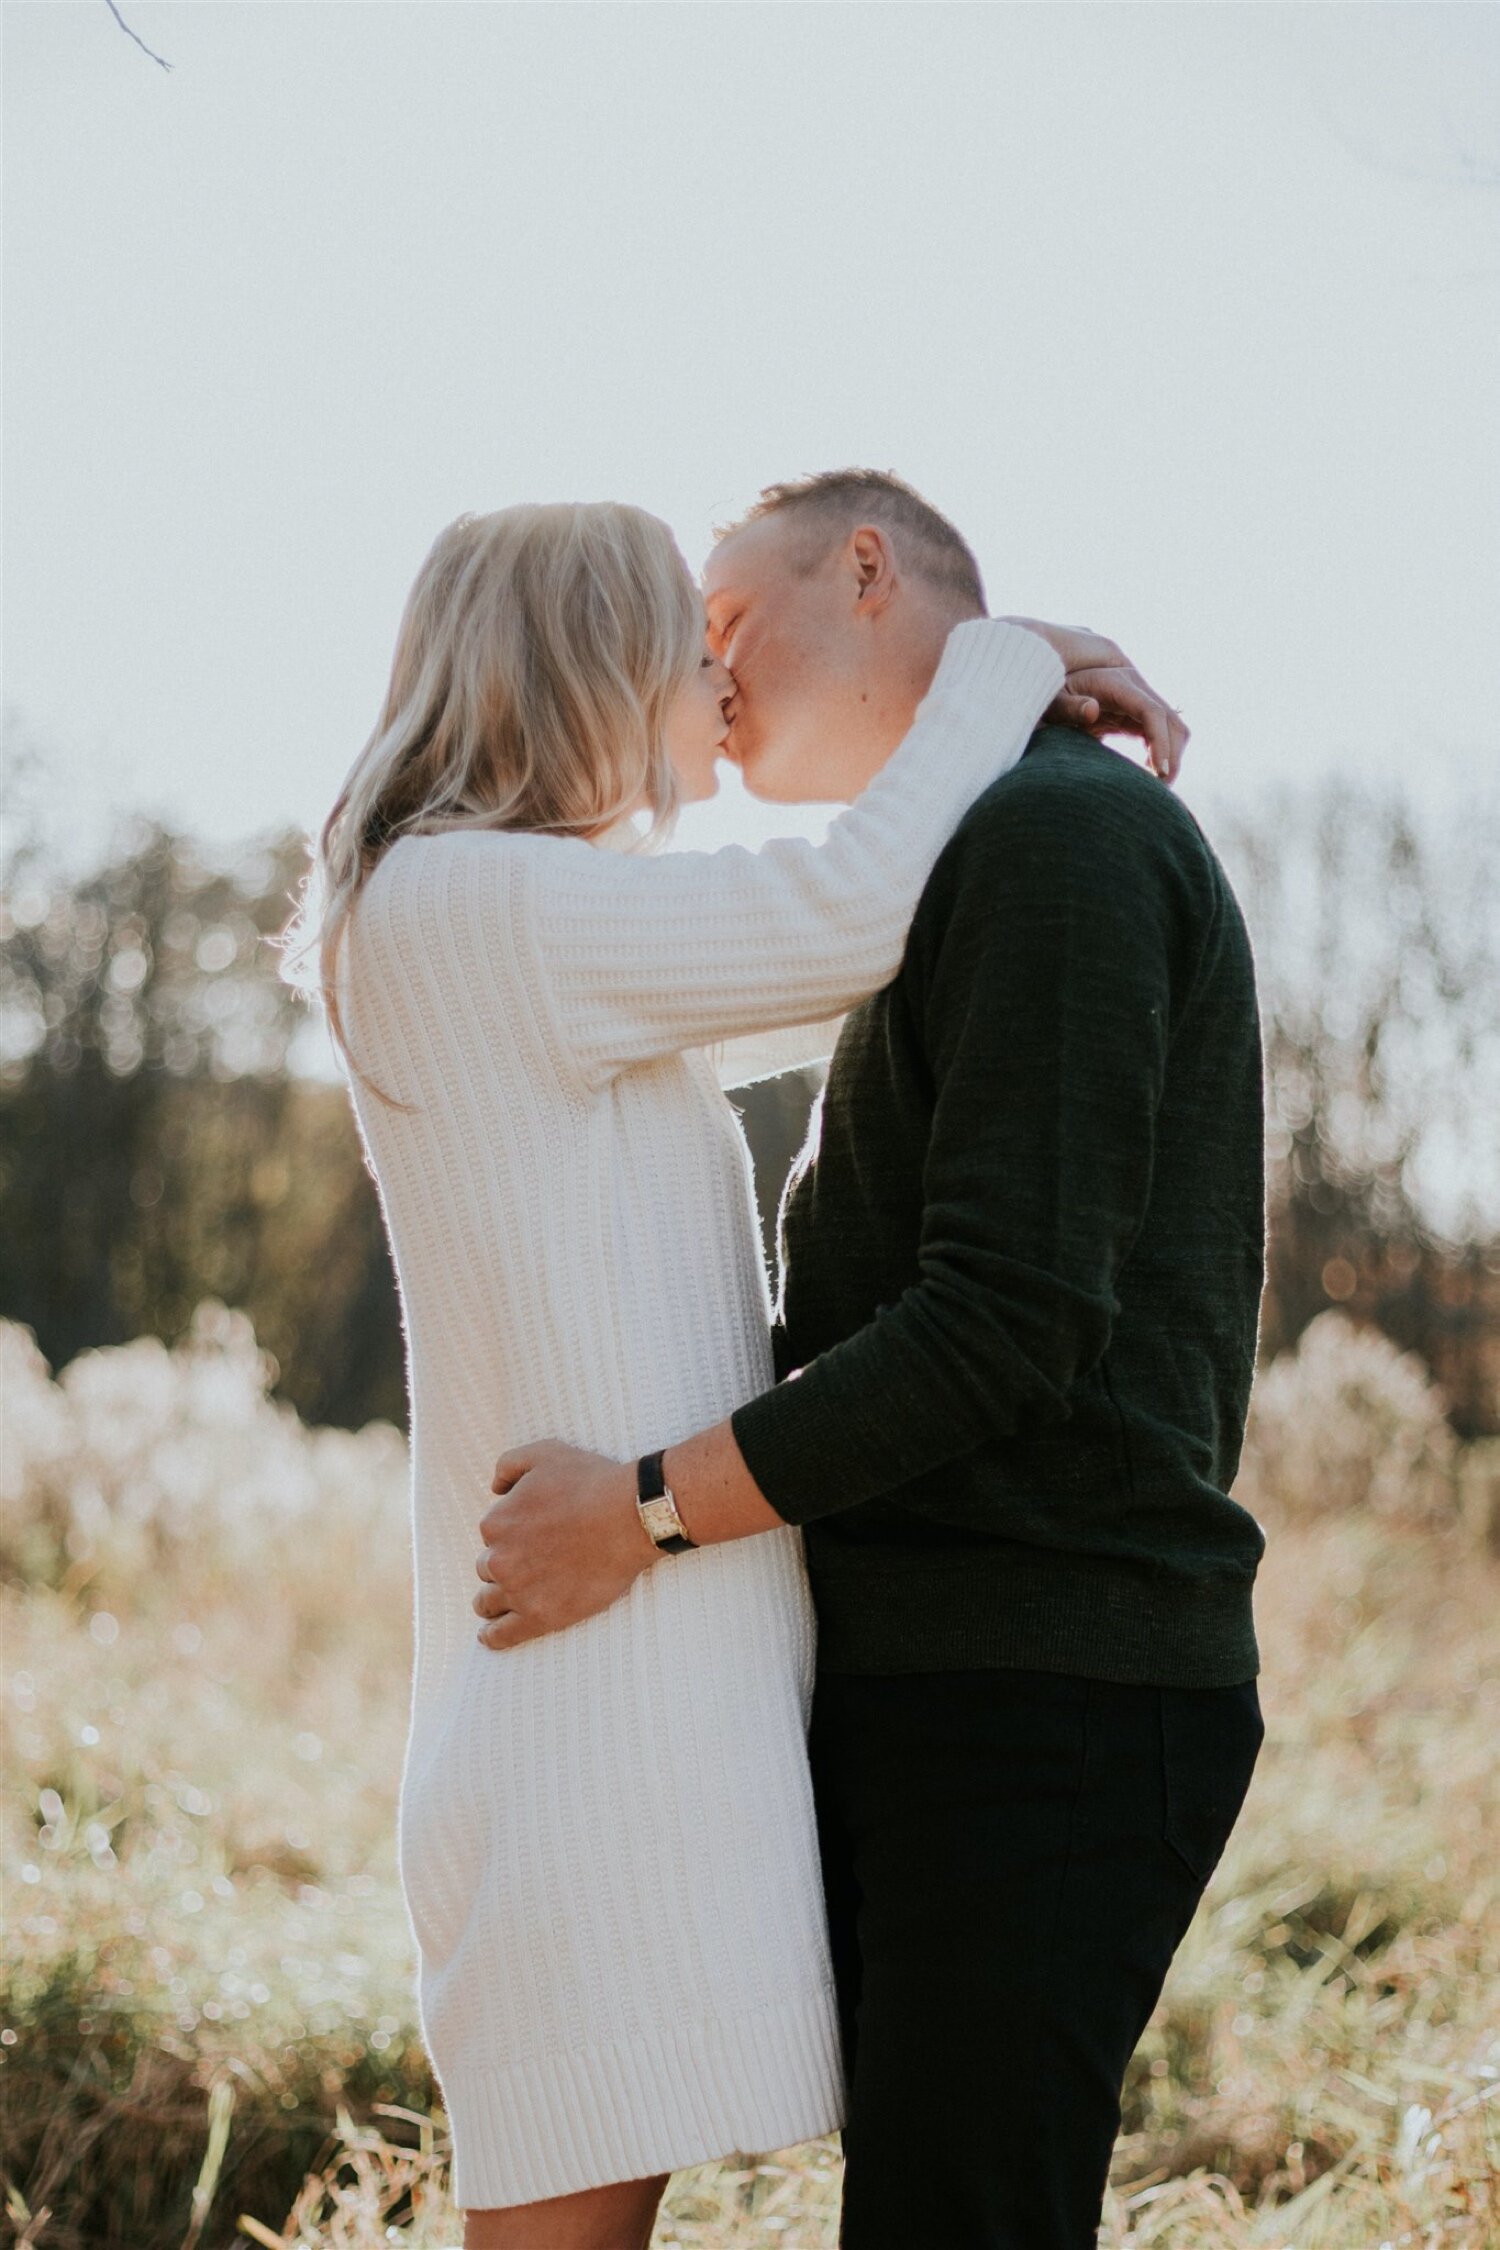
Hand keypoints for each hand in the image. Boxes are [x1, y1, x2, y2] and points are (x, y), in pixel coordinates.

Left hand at [474, 1441, 655, 1649]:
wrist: (630, 1517)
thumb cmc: (591, 1482)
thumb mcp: (545, 1453)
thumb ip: (508, 1465)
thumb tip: (494, 1489)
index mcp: (497, 1522)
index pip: (491, 1535)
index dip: (511, 1534)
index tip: (531, 1534)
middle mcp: (499, 1558)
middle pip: (489, 1568)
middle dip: (504, 1564)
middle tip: (530, 1563)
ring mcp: (518, 1591)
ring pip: (488, 1601)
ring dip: (492, 1600)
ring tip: (498, 1604)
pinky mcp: (539, 1617)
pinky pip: (503, 1635)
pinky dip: (493, 1636)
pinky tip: (489, 1636)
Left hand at [998, 615, 1188, 781]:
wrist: (1046, 685)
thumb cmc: (1046, 694)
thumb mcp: (1051, 701)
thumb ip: (1068, 707)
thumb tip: (1092, 710)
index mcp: (1117, 683)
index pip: (1152, 712)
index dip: (1161, 742)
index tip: (1159, 773)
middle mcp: (1134, 688)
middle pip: (1171, 720)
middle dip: (1172, 755)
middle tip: (1161, 788)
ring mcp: (1137, 700)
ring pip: (1172, 728)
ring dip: (1171, 756)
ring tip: (1156, 786)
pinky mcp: (1133, 714)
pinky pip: (1158, 734)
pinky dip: (1160, 754)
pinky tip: (1148, 777)